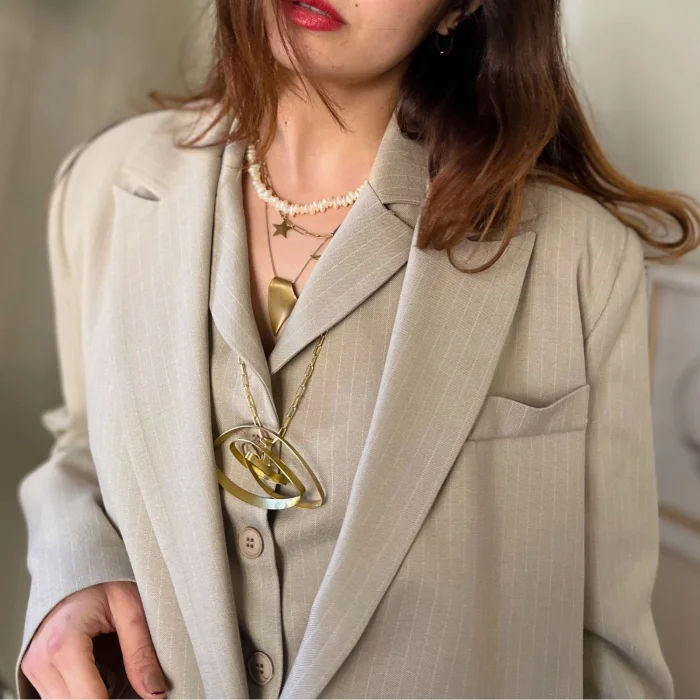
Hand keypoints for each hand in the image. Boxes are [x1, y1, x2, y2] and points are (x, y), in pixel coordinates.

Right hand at [20, 581, 167, 698]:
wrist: (76, 562)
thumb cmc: (102, 578)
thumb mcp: (130, 607)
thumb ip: (142, 651)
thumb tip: (156, 692)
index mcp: (64, 644)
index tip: (144, 698)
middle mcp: (41, 660)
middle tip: (132, 685)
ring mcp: (33, 667)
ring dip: (91, 698)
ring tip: (115, 674)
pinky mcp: (34, 669)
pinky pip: (55, 697)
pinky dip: (79, 693)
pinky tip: (98, 678)